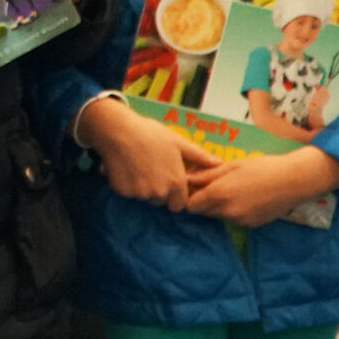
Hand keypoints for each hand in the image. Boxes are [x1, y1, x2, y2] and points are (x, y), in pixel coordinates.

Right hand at [75, 94, 204, 208]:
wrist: (119, 132)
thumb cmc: (152, 135)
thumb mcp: (179, 143)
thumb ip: (199, 157)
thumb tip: (218, 163)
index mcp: (175, 182)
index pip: (179, 205)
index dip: (175, 196)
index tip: (169, 185)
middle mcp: (159, 192)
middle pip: (161, 202)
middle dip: (158, 192)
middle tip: (152, 172)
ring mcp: (140, 193)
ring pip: (144, 198)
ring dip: (143, 189)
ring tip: (139, 168)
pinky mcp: (123, 192)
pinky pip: (129, 194)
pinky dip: (128, 185)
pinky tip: (127, 169)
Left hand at [184, 143, 338, 227]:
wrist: (296, 180)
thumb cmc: (263, 167)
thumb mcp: (233, 166)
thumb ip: (208, 175)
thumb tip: (187, 178)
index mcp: (218, 194)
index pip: (190, 205)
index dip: (191, 197)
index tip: (198, 189)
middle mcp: (226, 211)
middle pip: (203, 212)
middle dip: (205, 202)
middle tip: (218, 187)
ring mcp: (239, 221)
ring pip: (219, 217)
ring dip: (221, 207)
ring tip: (237, 191)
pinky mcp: (251, 225)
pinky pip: (235, 220)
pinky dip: (236, 212)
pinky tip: (249, 199)